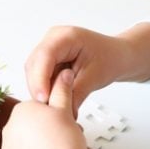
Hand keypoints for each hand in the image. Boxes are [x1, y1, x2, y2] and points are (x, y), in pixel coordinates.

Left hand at [2, 69, 99, 148]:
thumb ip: (62, 91)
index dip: (55, 115)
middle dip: (46, 131)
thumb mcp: (65, 112)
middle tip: (63, 140)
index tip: (64, 124)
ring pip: (27, 144)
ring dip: (40, 146)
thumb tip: (63, 74)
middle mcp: (9, 128)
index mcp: (22, 110)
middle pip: (32, 125)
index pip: (39, 107)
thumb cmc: (64, 146)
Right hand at [26, 23, 149, 115]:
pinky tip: (54, 99)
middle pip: (34, 65)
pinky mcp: (47, 62)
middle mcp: (52, 40)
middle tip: (49, 108)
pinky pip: (38, 78)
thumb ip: (76, 93)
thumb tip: (61, 112)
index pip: (44, 56)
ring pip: (33, 74)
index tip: (43, 99)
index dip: (40, 79)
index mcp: (66, 36)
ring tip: (55, 104)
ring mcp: (47, 50)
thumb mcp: (95, 77)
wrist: (116, 56)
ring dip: (40, 91)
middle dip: (39, 88)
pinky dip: (44, 90)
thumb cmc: (110, 59)